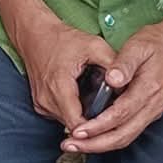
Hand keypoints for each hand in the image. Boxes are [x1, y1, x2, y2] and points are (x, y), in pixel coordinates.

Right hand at [14, 11, 118, 133]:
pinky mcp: (40, 104)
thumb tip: (128, 84)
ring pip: (67, 123)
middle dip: (93, 123)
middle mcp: (46, 99)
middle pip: (74, 126)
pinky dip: (73, 112)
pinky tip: (83, 100)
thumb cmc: (62, 39)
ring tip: (98, 105)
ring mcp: (41, 104)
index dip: (96, 128)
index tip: (111, 123)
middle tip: (110, 114)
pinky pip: (60, 116)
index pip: (78, 124)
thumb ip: (113, 64)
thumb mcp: (94, 45)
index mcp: (59, 86)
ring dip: (82, 118)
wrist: (34, 35)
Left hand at [63, 10, 162, 154]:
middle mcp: (153, 105)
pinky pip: (129, 132)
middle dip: (95, 144)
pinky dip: (110, 138)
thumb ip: (124, 64)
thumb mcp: (138, 45)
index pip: (120, 114)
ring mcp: (153, 111)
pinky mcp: (150, 112)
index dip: (98, 126)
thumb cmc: (158, 42)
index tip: (78, 130)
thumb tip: (112, 79)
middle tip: (70, 144)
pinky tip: (93, 136)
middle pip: (123, 135)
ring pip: (126, 137)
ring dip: (100, 145)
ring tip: (77, 145)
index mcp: (149, 89)